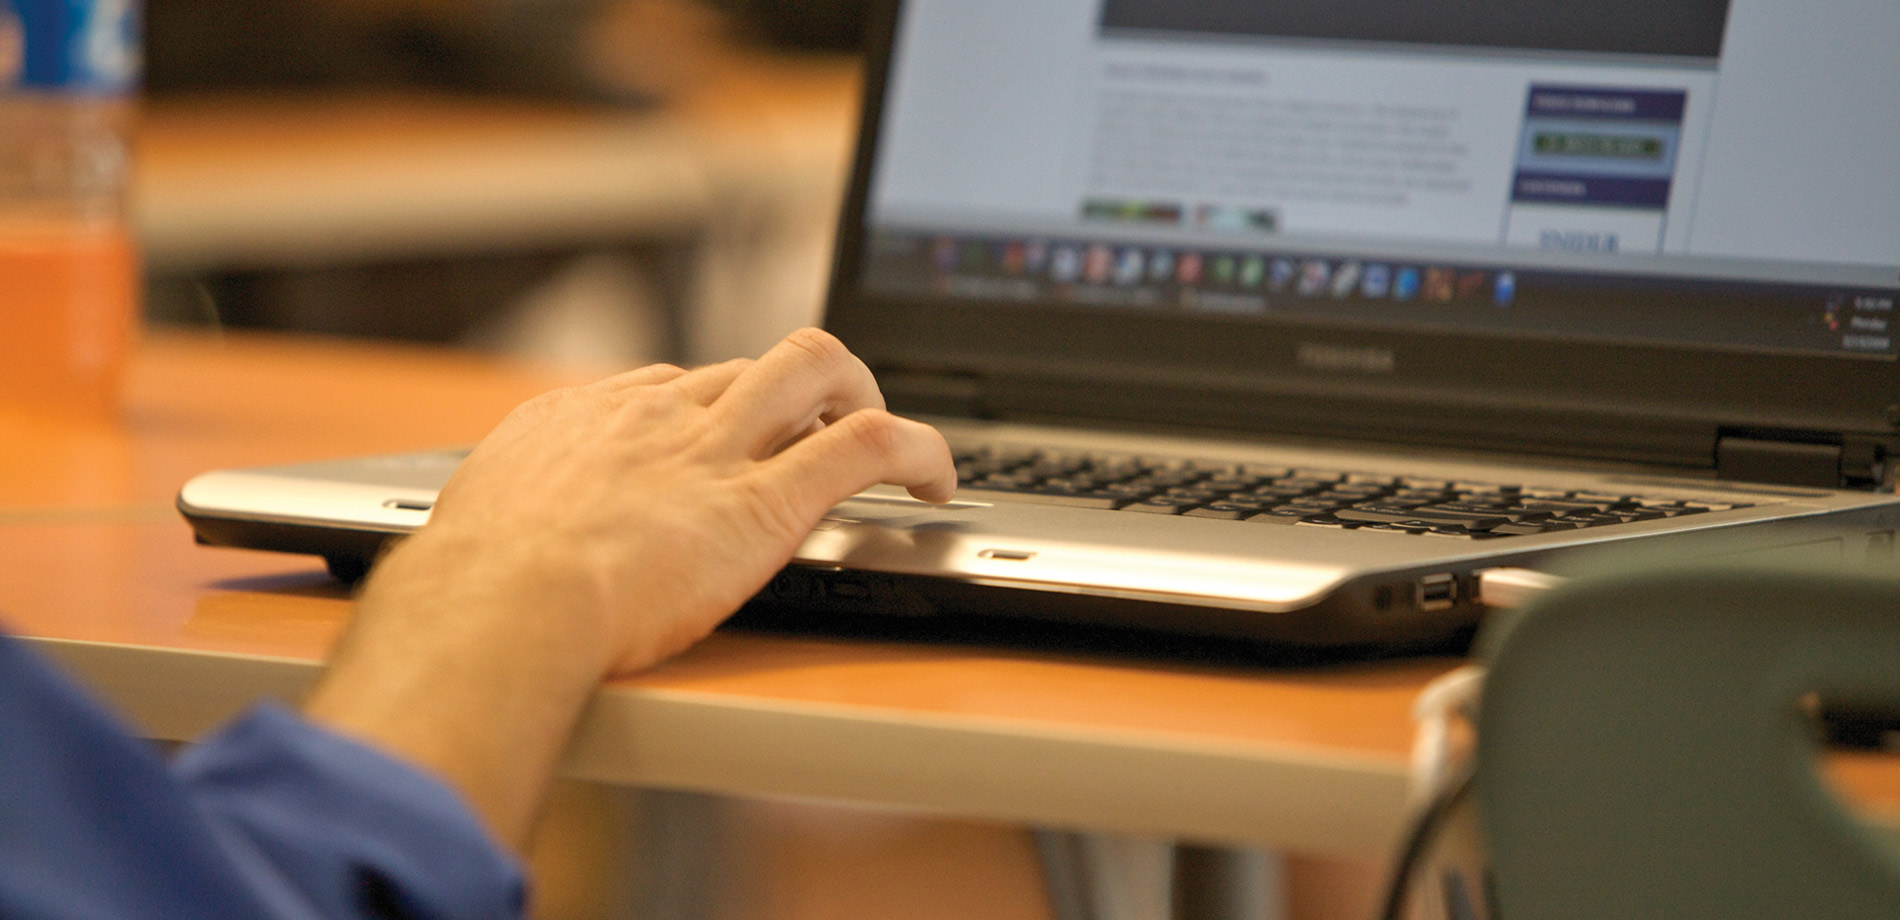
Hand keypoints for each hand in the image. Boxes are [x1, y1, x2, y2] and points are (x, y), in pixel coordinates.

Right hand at [303, 329, 954, 845]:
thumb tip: (495, 545)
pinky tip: (937, 479)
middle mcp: (663, 414)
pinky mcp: (768, 500)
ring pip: (818, 366)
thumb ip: (512, 514)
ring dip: (864, 393)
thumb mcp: (481, 518)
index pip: (680, 384)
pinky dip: (918, 448)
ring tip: (890, 448)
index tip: (739, 440)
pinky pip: (867, 443)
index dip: (724, 409)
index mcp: (592, 417)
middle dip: (807, 383)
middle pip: (757, 358)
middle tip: (831, 430)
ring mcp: (719, 450)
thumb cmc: (475, 583)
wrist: (496, 602)